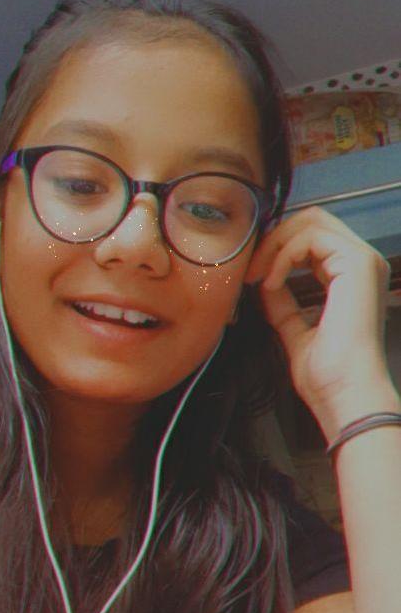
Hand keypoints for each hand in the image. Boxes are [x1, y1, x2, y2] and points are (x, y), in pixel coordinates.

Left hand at [245, 207, 395, 439]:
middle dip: (274, 237)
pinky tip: (271, 282)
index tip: (251, 274)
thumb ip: (283, 305)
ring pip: (310, 221)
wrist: (344, 393)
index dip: (276, 247)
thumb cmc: (329, 376)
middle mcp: (361, 265)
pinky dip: (282, 255)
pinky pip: (311, 237)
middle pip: (313, 219)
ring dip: (274, 245)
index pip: (312, 238)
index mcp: (351, 279)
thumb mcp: (294, 331)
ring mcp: (363, 261)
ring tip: (257, 275)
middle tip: (250, 267)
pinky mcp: (357, 264)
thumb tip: (265, 286)